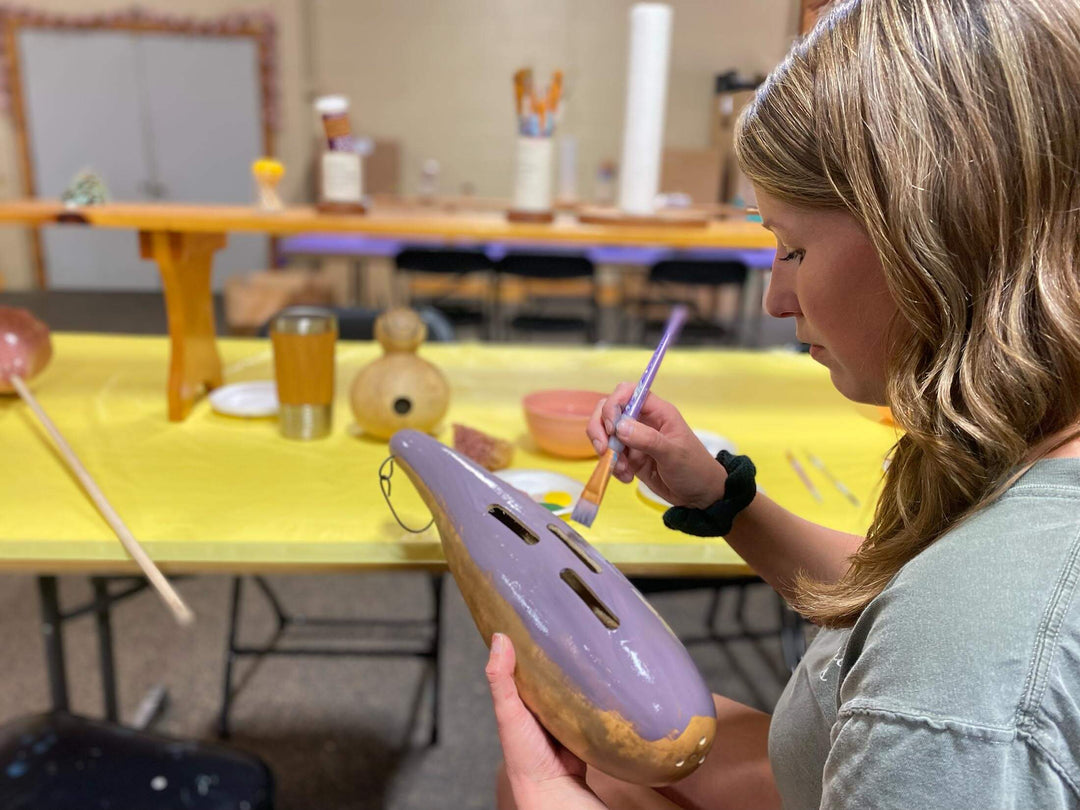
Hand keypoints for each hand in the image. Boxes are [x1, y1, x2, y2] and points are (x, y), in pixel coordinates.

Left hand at [486, 633, 602, 808]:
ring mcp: (564, 709)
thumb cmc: (524, 754)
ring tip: (591, 640)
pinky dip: (596, 688)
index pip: (525, 657)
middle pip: (552, 667)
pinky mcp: (585, 719)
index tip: (539, 610)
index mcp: (521, 693)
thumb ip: (501, 679)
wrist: (554, 787)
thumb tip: (500, 637)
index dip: (530, 636)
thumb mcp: (508, 711)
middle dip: (561, 648)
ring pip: (572, 680)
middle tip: (573, 620)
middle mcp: (542, 699)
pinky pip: (592, 699)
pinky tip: (604, 673)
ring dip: (580, 667)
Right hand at [586, 383, 726, 509]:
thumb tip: (619, 427)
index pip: (627, 392)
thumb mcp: (674, 454)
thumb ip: (647, 439)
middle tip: (603, 448)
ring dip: (606, 451)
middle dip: (600, 428)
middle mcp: (642, 421)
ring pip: (605, 433)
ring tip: (622, 470)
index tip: (612, 427)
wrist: (699, 496)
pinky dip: (612, 466)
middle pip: (608, 410)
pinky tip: (628, 478)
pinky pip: (610, 455)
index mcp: (657, 412)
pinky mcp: (629, 456)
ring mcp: (634, 439)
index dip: (614, 404)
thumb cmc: (694, 469)